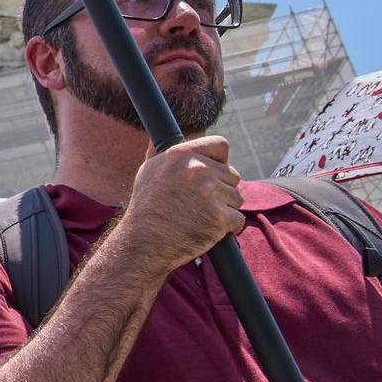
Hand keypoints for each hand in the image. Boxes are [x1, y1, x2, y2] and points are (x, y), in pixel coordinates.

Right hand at [115, 135, 242, 272]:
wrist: (143, 244)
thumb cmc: (145, 208)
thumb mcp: (147, 172)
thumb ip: (158, 153)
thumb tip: (157, 137)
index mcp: (181, 154)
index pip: (220, 145)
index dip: (221, 160)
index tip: (215, 173)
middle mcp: (197, 170)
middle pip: (232, 174)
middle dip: (221, 190)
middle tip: (200, 204)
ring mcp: (210, 193)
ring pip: (236, 198)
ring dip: (225, 209)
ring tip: (201, 217)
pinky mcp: (220, 217)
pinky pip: (238, 219)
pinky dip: (228, 228)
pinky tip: (209, 230)